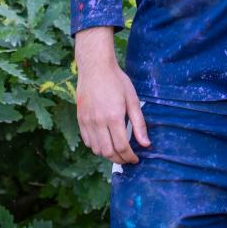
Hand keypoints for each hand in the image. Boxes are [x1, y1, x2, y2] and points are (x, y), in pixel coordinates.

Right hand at [74, 26, 149, 163]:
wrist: (95, 68)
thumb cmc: (117, 81)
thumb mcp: (133, 100)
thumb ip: (139, 123)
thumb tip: (146, 143)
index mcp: (114, 117)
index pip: (122, 146)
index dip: (129, 157)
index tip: (135, 159)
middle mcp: (98, 121)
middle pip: (108, 152)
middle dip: (119, 159)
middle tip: (127, 159)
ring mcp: (87, 121)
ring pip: (96, 149)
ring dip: (108, 155)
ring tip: (118, 153)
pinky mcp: (80, 119)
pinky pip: (87, 141)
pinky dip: (96, 147)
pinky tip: (105, 143)